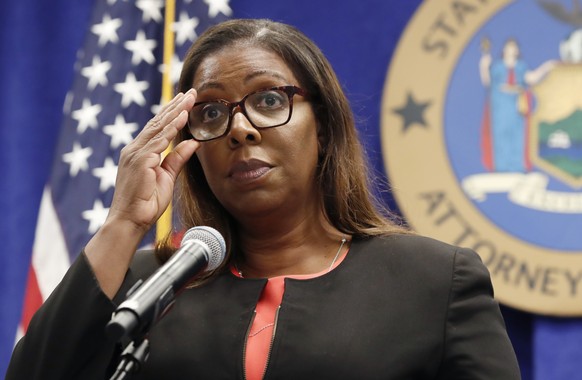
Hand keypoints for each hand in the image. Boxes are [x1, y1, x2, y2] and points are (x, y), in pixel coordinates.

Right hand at [107, 89, 199, 234]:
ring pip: (158, 127)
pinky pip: (159, 141)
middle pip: (158, 122)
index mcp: (140, 152)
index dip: (172, 113)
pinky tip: (182, 117)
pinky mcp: (140, 161)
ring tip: (189, 99)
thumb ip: (178, 158)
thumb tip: (194, 142)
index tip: (185, 101)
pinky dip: (171, 128)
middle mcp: (135, 149)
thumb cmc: (146, 202)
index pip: (158, 127)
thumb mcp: (167, 176)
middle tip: (190, 92)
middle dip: (175, 106)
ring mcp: (135, 153)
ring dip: (176, 112)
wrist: (131, 220)